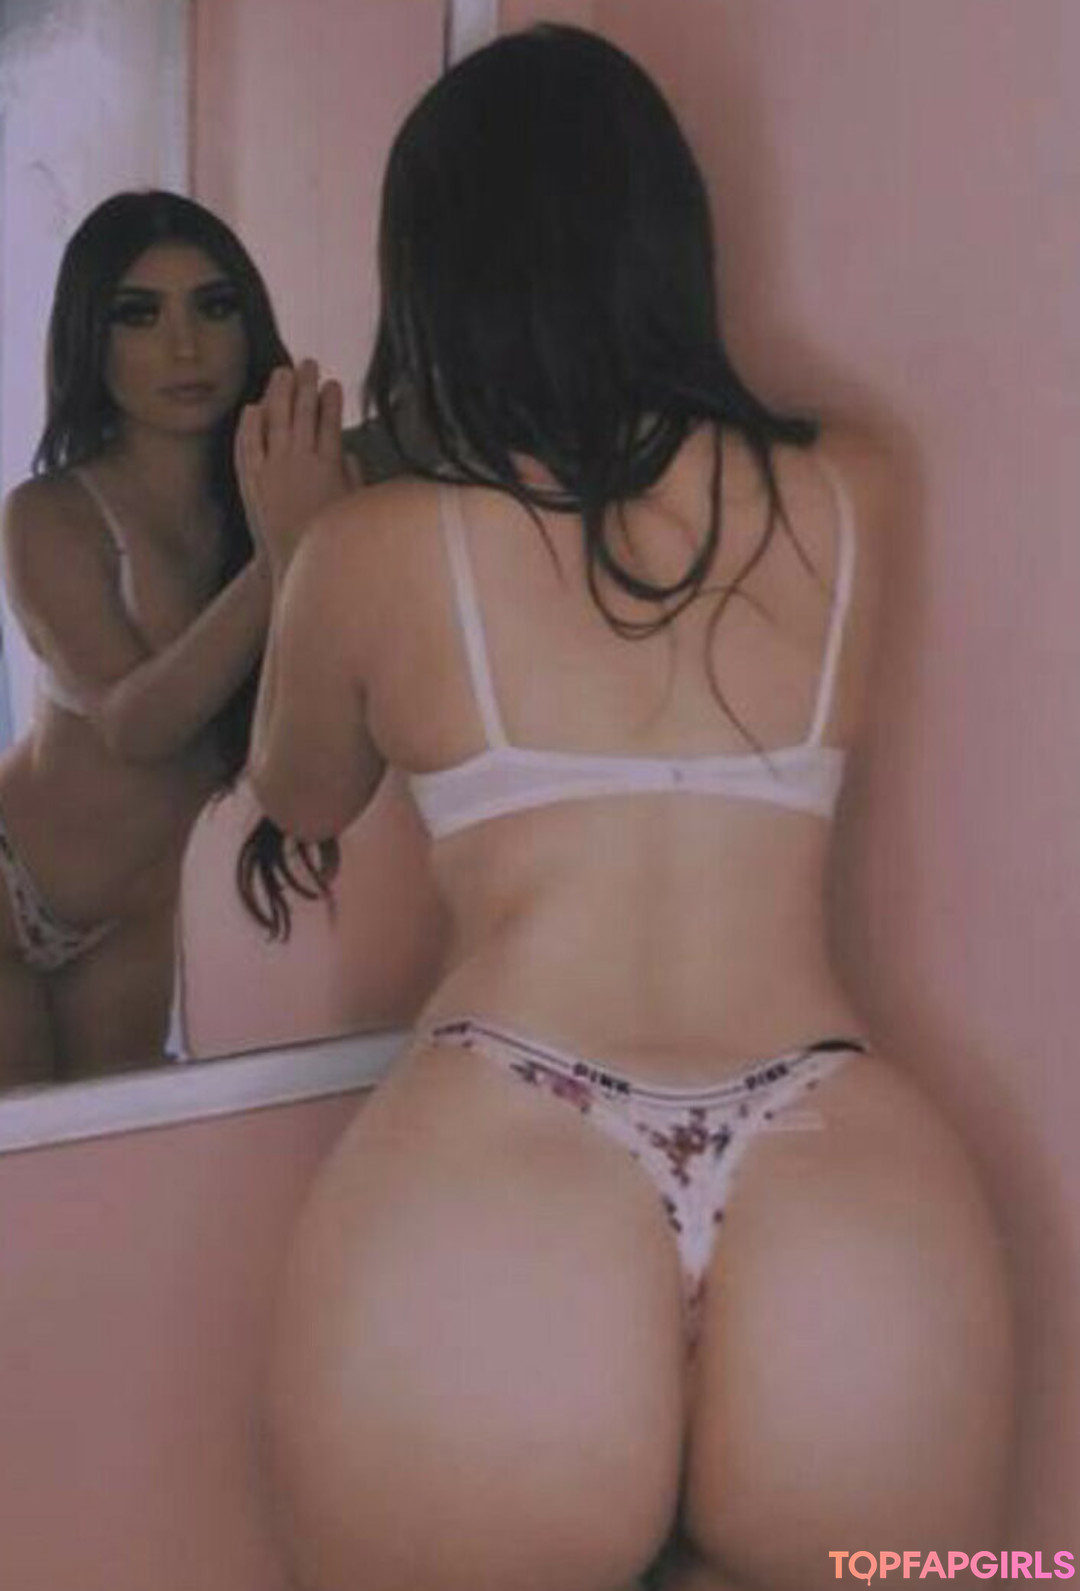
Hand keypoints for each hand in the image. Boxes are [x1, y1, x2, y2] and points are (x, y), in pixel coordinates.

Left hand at [236, 359, 362, 574]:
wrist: (293, 563)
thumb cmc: (327, 540)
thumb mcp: (350, 508)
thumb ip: (351, 477)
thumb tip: (348, 453)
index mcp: (329, 466)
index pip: (330, 422)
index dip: (331, 400)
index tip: (333, 383)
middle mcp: (300, 461)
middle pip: (303, 412)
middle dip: (306, 384)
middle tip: (307, 363)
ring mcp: (273, 468)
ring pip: (275, 420)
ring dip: (279, 393)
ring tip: (282, 373)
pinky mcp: (251, 480)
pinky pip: (248, 444)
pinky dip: (250, 424)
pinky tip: (252, 408)